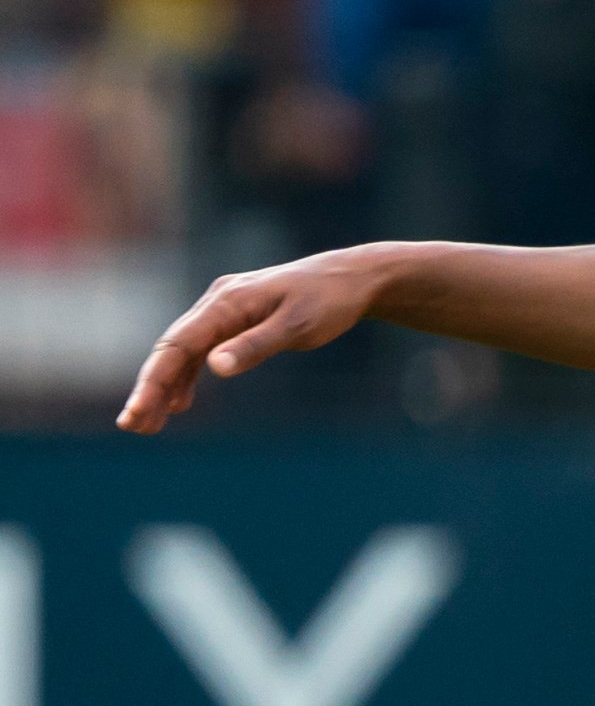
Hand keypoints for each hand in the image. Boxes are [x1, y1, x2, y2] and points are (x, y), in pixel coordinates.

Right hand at [119, 248, 390, 432]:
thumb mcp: (297, 327)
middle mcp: (216, 303)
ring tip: (148, 424)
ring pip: (184, 351)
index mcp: (226, 303)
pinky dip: (188, 376)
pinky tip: (181, 403)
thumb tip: (214, 366)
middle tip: (132, 426)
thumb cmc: (328, 302)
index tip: (137, 412)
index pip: (178, 345)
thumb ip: (255, 346)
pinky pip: (201, 349)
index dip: (154, 381)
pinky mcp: (235, 318)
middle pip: (172, 349)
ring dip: (166, 387)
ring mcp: (224, 310)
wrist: (351, 278)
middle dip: (151, 388)